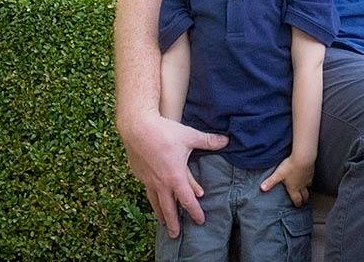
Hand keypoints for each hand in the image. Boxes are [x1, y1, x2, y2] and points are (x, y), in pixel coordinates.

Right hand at [120, 114, 227, 237]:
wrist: (137, 127)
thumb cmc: (165, 132)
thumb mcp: (190, 136)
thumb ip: (208, 141)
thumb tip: (227, 140)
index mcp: (175, 177)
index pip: (187, 200)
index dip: (195, 211)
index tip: (200, 220)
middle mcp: (161, 183)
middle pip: (168, 208)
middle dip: (173, 222)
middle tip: (175, 234)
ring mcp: (148, 179)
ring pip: (155, 201)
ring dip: (160, 213)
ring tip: (162, 222)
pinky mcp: (139, 174)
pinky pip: (147, 190)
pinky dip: (152, 198)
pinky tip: (153, 197)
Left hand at [261, 156, 313, 206]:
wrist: (303, 157)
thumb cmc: (290, 166)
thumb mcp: (278, 174)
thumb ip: (270, 181)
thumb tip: (262, 188)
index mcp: (294, 188)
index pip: (297, 199)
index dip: (298, 203)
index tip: (298, 206)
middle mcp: (302, 185)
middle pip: (305, 195)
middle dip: (304, 199)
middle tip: (304, 201)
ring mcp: (307, 178)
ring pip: (308, 186)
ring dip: (306, 188)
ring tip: (304, 188)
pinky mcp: (311, 171)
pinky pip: (310, 177)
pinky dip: (308, 179)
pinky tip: (306, 175)